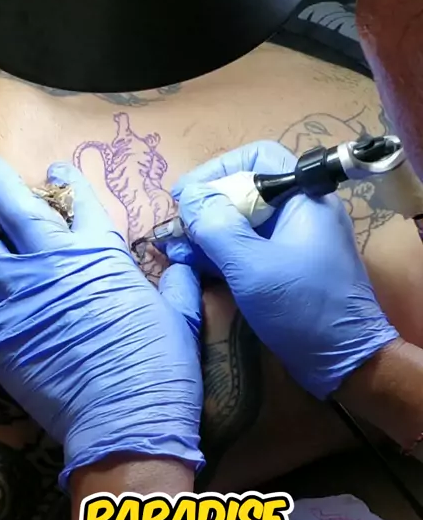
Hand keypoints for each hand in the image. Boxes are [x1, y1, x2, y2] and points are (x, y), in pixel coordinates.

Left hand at [0, 157, 203, 488]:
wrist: (126, 420)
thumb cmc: (160, 369)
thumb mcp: (180, 320)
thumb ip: (177, 287)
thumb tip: (183, 267)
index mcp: (101, 255)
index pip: (79, 203)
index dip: (66, 181)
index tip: (54, 167)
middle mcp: (53, 265)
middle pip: (17, 210)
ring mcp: (18, 298)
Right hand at [170, 141, 398, 399]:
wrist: (345, 361)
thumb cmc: (303, 308)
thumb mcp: (252, 267)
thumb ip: (217, 228)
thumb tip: (189, 198)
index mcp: (304, 199)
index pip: (258, 158)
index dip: (217, 170)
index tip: (186, 194)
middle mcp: (301, 213)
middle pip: (247, 191)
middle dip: (207, 206)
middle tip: (176, 227)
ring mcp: (294, 242)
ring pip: (244, 222)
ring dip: (209, 232)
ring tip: (175, 247)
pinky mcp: (286, 269)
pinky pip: (249, 249)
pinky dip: (221, 253)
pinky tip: (192, 262)